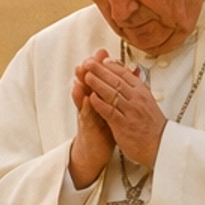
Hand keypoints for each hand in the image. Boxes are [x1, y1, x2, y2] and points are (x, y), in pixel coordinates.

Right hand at [69, 51, 115, 188]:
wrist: (95, 152)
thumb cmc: (104, 130)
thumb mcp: (111, 110)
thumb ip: (114, 94)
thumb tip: (124, 78)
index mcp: (98, 99)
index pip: (98, 79)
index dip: (100, 66)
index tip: (102, 53)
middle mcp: (90, 105)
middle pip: (87, 85)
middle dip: (89, 71)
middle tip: (89, 59)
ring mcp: (87, 116)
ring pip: (82, 98)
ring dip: (82, 85)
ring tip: (80, 74)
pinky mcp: (87, 129)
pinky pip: (86, 116)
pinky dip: (86, 107)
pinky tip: (86, 99)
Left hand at [81, 53, 166, 172]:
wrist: (160, 146)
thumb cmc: (152, 126)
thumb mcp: (147, 102)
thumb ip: (136, 89)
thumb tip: (129, 73)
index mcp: (142, 92)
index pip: (125, 74)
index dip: (110, 66)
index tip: (100, 60)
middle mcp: (137, 99)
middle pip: (116, 80)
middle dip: (100, 70)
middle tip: (88, 63)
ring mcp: (130, 111)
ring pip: (112, 93)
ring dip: (97, 83)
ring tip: (86, 76)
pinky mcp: (123, 125)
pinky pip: (110, 111)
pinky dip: (100, 103)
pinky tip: (91, 97)